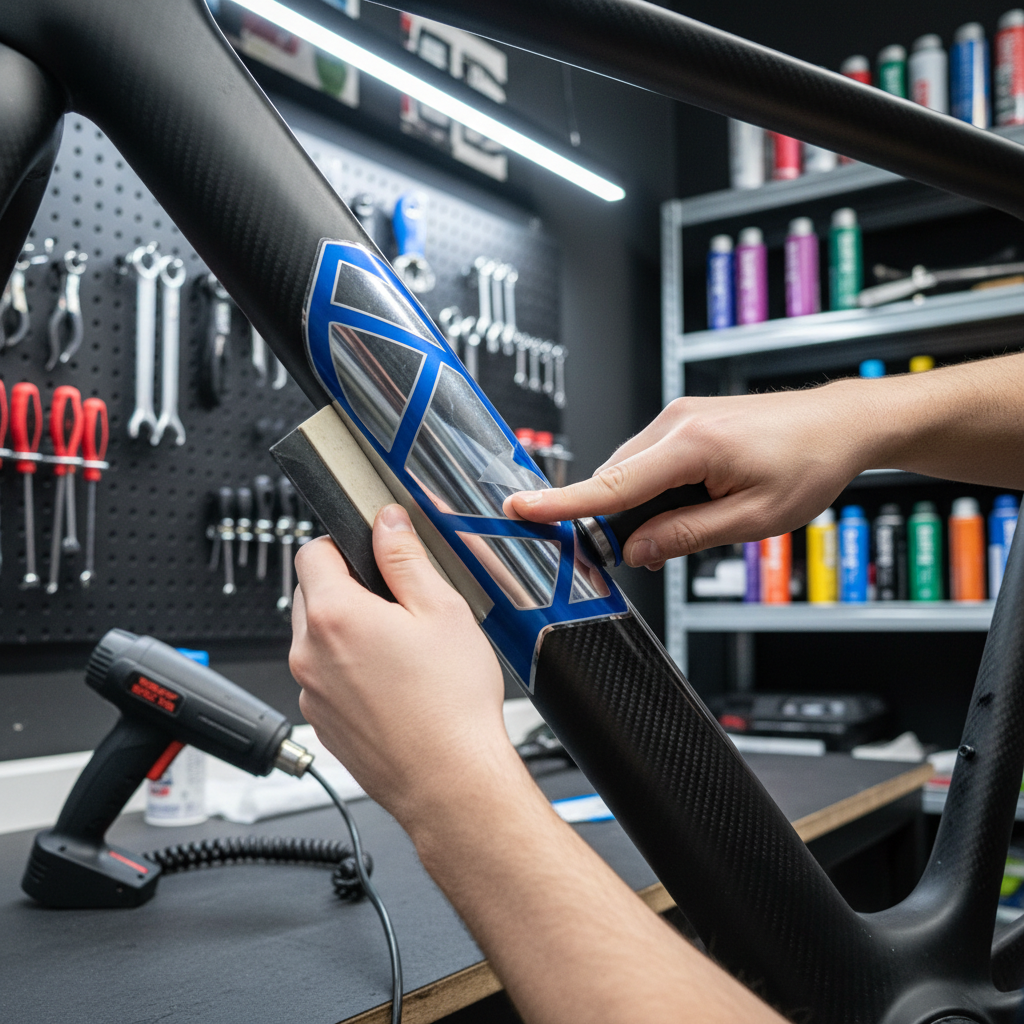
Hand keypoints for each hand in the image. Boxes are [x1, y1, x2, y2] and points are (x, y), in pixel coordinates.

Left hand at [289, 504, 510, 826]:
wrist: (450, 782)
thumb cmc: (451, 705)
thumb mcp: (441, 609)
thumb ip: (405, 557)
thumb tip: (386, 521)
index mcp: (335, 615)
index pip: (310, 551)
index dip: (343, 544)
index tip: (372, 555)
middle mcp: (308, 654)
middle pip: (310, 594)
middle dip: (347, 588)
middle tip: (398, 605)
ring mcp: (310, 692)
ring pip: (316, 639)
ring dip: (347, 632)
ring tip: (401, 651)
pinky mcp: (322, 722)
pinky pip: (324, 678)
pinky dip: (348, 672)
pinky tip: (394, 686)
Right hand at [505, 385, 874, 567]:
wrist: (840, 424)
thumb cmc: (809, 464)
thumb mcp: (752, 518)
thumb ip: (686, 535)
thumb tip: (637, 551)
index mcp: (692, 445)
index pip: (611, 483)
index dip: (562, 503)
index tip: (520, 508)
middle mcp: (677, 422)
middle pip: (617, 479)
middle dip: (617, 519)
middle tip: (649, 552)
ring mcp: (680, 417)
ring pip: (632, 471)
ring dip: (642, 505)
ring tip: (693, 522)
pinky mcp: (687, 420)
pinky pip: (651, 460)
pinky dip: (656, 488)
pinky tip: (691, 503)